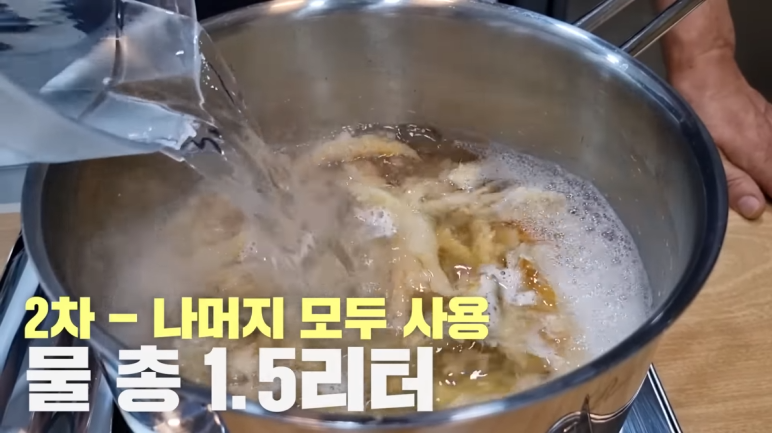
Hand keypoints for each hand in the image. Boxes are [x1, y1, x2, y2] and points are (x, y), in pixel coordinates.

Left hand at [669, 51, 770, 219]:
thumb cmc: (700, 110)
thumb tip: (754, 208)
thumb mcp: (707, 151)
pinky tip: (761, 155)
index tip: (768, 215)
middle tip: (764, 198)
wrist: (706, 69)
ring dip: (769, 170)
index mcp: (759, 155)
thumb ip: (731, 180)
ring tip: (759, 181)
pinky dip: (770, 148)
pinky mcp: (767, 115)